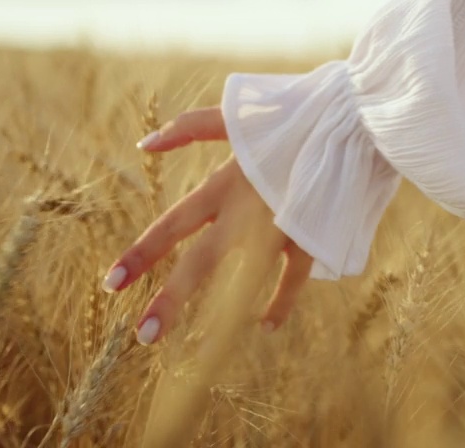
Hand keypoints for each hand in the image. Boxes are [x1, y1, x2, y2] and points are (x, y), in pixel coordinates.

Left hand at [100, 107, 312, 344]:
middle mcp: (247, 212)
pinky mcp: (313, 236)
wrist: (353, 121)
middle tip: (143, 335)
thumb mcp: (239, 116)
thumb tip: (142, 143)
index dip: (142, 253)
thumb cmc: (295, 114)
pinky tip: (265, 326)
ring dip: (221, 316)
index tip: (111, 283)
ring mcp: (281, 228)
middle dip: (169, 299)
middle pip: (200, 261)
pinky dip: (282, 302)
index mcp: (225, 184)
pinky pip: (295, 278)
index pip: (172, 224)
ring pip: (245, 279)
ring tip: (196, 350)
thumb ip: (191, 128)